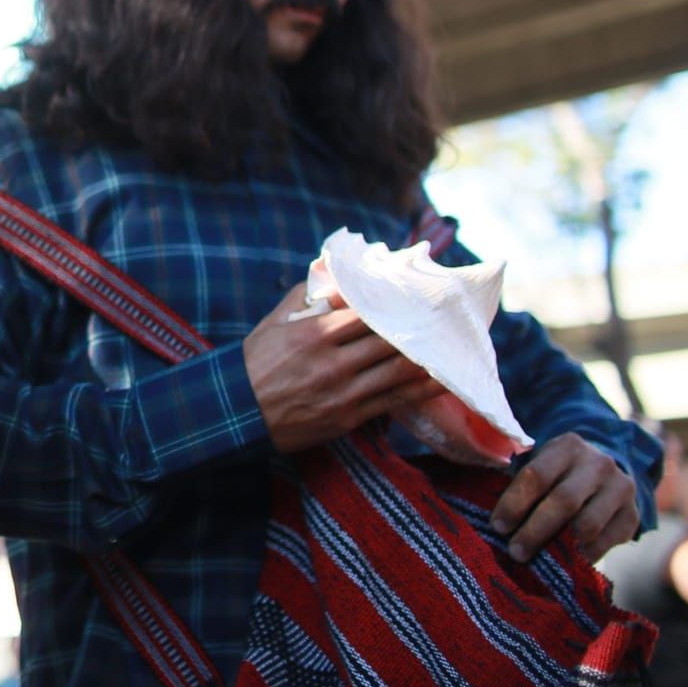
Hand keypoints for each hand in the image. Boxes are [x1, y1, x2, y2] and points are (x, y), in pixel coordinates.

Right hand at [242, 283, 443, 453]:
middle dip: (417, 326)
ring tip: (448, 343)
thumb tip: (332, 270)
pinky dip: (421, 388)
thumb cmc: (256, 363)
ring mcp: (344, 391)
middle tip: (442, 316)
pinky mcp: (349, 416)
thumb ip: (305, 295)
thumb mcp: (274, 322)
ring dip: (427, 356)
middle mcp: (333, 361)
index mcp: (314, 333)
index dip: (394, 303)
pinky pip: (395, 400)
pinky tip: (441, 378)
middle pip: (389, 339)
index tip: (412, 295)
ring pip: (398, 369)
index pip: (367, 312)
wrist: (238, 413)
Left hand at [490, 433, 638, 563]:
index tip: (498, 526)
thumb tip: (497, 524)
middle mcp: (598, 464)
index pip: (536, 475)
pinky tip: (565, 562)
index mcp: (568, 446)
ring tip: (538, 560)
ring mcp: (621, 489)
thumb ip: (521, 485)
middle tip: (515, 551)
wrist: (605, 472)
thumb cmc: (558, 472)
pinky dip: (582, 556)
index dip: (514, 503)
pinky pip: (606, 542)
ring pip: (587, 525)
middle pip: (563, 501)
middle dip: (534, 531)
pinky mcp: (632, 515)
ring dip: (559, 547)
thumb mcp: (541, 463)